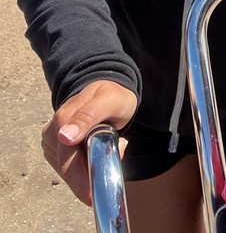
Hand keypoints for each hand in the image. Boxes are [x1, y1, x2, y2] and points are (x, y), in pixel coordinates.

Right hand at [41, 80, 137, 204]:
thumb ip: (88, 116)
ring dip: (89, 167)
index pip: (67, 160)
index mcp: (63, 118)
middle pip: (67, 168)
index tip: (97, 192)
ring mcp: (52, 140)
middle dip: (90, 173)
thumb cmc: (111, 95)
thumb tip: (64, 137)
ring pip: (68, 170)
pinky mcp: (55, 148)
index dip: (83, 180)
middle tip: (116, 156)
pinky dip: (85, 164)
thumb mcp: (108, 101)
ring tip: (109, 143)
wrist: (108, 91)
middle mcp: (52, 131)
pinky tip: (96, 148)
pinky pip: (69, 166)